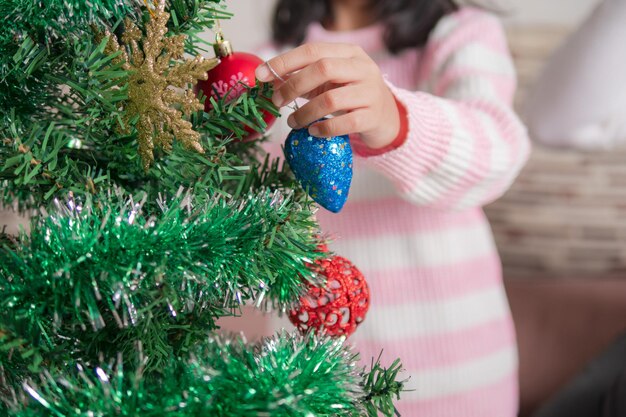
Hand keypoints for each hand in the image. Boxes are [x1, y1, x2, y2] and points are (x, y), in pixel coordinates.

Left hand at [255, 43, 400, 149]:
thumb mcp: (330, 83)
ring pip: (331, 99)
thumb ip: (305, 79)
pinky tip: (313, 132)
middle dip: (293, 85)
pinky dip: (323, 128)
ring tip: (293, 122)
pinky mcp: (373, 117)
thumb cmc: (352, 98)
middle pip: (323, 68)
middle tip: (277, 101)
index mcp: (350, 53)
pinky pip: (344, 123)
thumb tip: (268, 80)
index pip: (312, 50)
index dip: (284, 62)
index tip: (261, 75)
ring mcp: (371, 93)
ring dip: (305, 112)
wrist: (387, 120)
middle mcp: (363, 68)